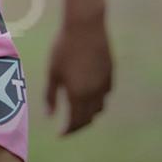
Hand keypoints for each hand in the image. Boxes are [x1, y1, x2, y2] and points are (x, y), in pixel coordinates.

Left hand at [45, 15, 112, 134]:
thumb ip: (51, 96)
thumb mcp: (53, 72)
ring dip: (90, 114)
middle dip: (78, 125)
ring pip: (100, 108)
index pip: (75, 121)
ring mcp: (105, 83)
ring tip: (79, 112)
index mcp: (78, 94)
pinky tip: (89, 95)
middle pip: (89, 118)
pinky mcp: (111, 73)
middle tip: (68, 126)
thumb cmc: (63, 48)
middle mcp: (95, 93)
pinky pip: (106, 94)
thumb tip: (50, 116)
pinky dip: (98, 100)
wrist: (86, 27)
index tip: (60, 134)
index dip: (68, 130)